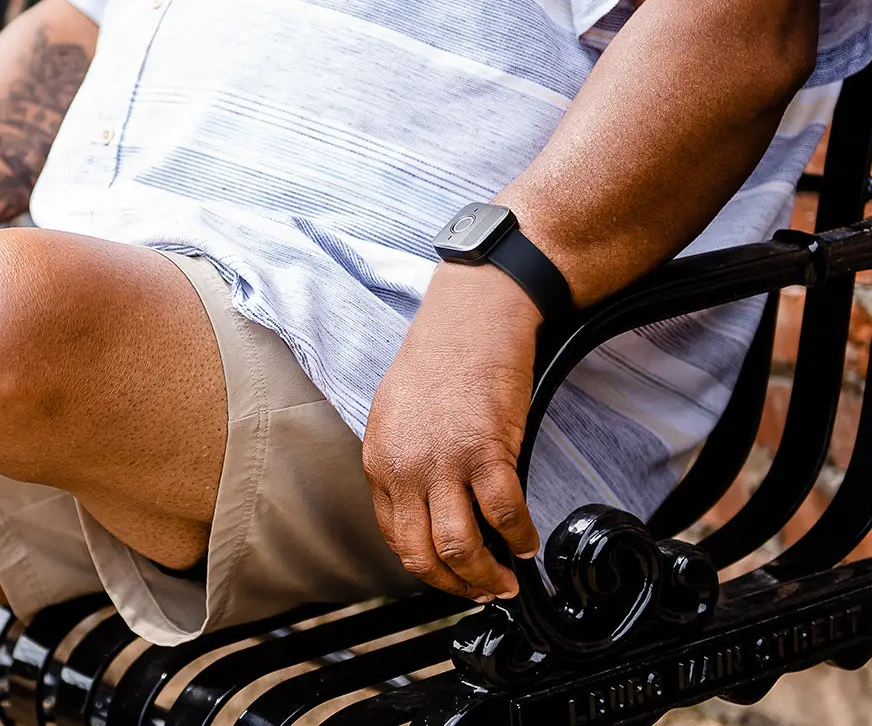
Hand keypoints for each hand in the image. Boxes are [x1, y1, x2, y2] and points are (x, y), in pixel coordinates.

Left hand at [363, 261, 541, 602]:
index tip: (447, 572)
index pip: (393, 537)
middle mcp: (405, 467)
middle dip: (454, 585)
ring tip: (505, 581)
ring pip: (459, 547)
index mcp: (379, 460)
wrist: (471, 318)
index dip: (424, 565)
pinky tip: (529, 542)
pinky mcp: (487, 450)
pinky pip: (505, 515)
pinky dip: (521, 539)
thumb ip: (403, 461)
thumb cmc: (438, 357)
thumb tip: (424, 503)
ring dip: (486, 576)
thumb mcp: (396, 413)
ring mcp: (445, 461)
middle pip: (421, 553)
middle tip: (479, 590)